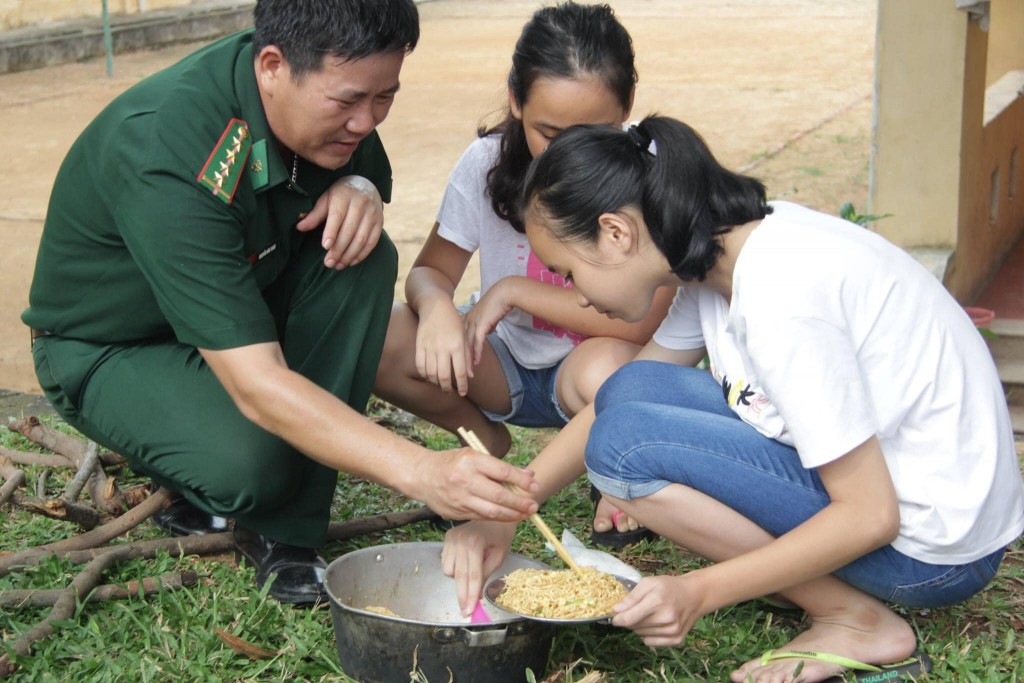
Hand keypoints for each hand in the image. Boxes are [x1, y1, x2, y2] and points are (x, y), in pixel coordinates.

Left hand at [296, 175, 382, 268]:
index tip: (325, 247)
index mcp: (344, 195)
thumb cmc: (341, 194)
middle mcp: (361, 203)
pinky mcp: (380, 222)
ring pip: (361, 238)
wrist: (366, 185)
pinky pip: (372, 241)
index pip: (337, 216)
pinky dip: (362, 254)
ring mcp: (372, 213)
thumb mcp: (326, 199)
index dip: (331, 232)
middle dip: (339, 249)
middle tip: (329, 263)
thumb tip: (299, 227)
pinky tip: (351, 261)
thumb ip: (315, 214)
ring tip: (339, 265)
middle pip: (349, 230)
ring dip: (350, 255)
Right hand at [412, 447, 538, 521]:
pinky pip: (482, 517)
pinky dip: (497, 517)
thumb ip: (500, 467)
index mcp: (471, 461)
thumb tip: (528, 476)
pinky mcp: (457, 513)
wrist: (421, 476)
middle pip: (499, 495)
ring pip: (492, 511)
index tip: (535, 487)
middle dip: (520, 503)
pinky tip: (508, 516)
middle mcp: (465, 480)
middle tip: (534, 506)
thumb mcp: (474, 456)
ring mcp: (460, 498)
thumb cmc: (452, 463)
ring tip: (525, 514)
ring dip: (512, 515)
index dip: (521, 481)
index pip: (503, 472)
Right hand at [415, 301, 472, 394]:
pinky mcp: (419, 345)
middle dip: (447, 388)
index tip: (463, 393)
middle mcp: (443, 348)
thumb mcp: (464, 337)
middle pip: (443, 376)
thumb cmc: (453, 322)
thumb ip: (467, 356)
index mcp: (457, 345)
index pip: (460, 372)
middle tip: (449, 391)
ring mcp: (429, 347)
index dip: (462, 385)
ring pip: (431, 373)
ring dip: (435, 383)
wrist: (435, 306)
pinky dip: (424, 374)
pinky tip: (429, 376)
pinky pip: (420, 365)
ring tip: (440, 384)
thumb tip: (470, 376)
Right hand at [441, 520, 516, 614]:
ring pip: (448, 571)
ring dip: (459, 579)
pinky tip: (465, 562)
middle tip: (465, 611)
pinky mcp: (446, 538)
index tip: (470, 611)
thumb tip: (475, 594)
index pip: (472, 575)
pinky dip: (454, 568)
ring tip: (472, 572)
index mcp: (475, 542)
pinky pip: (445, 562)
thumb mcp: (500, 554)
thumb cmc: (501, 533)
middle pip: (459, 576)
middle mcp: (459, 540)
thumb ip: (486, 573)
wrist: (494, 512)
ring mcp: (451, 538)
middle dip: (462, 596)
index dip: (471, 595)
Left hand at [464, 278, 517, 365]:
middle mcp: (466, 321)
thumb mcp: (487, 317)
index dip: (458, 353)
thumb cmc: (497, 304)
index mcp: (465, 319)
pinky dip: (476, 353)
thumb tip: (486, 333)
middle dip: (460, 360)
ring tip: (468, 373)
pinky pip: (477, 342)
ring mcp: (473, 322)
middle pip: (460, 344)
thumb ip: (484, 326)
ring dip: (467, 360)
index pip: (458, 340)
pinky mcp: (481, 324)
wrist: (504, 294)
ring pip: (467, 345)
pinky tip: (476, 362)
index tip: (457, 364)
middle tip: (460, 373)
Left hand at [611, 574, 705, 646]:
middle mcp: (666, 618)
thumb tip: (615, 611)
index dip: (618, 619)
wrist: (694, 595)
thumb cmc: (668, 587)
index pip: (629, 618)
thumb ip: (631, 597)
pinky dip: (649, 635)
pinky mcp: (676, 640)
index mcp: (657, 601)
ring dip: (640, 627)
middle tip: (638, 610)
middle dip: (630, 620)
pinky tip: (657, 624)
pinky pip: (650, 643)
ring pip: (641, 635)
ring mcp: (672, 631)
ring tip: (650, 614)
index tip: (614, 617)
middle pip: (634, 627)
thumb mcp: (648, 583)